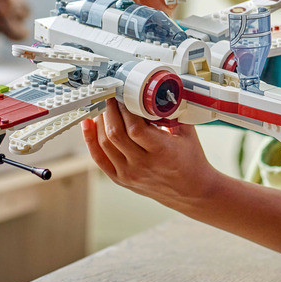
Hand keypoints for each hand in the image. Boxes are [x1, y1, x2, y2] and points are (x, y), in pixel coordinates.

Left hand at [82, 99, 219, 207]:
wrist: (192, 191)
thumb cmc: (191, 161)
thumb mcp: (187, 132)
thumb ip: (173, 112)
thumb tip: (160, 90)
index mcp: (162, 152)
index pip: (135, 128)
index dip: (126, 109)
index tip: (124, 94)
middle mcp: (143, 164)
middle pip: (115, 134)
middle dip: (110, 110)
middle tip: (111, 95)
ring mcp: (129, 173)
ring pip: (104, 144)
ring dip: (100, 121)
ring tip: (103, 106)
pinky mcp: (121, 178)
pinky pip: (99, 159)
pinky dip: (90, 140)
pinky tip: (88, 125)